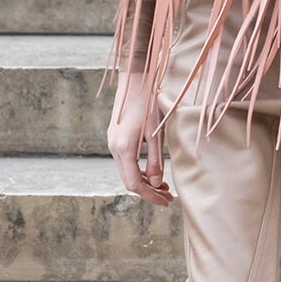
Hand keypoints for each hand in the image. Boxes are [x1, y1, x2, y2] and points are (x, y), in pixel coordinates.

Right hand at [107, 68, 173, 206]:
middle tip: (168, 197)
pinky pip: (125, 162)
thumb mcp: (157, 134)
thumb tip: (157, 183)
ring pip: (127, 172)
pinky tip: (152, 172)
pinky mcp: (115, 138)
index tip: (167, 201)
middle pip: (129, 181)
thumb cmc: (149, 104)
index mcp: (123, 149)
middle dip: (149, 192)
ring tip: (164, 186)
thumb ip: (156, 160)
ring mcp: (112, 143)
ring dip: (144, 182)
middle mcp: (114, 148)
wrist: (135, 80)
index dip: (151, 196)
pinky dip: (138, 171)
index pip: (135, 184)